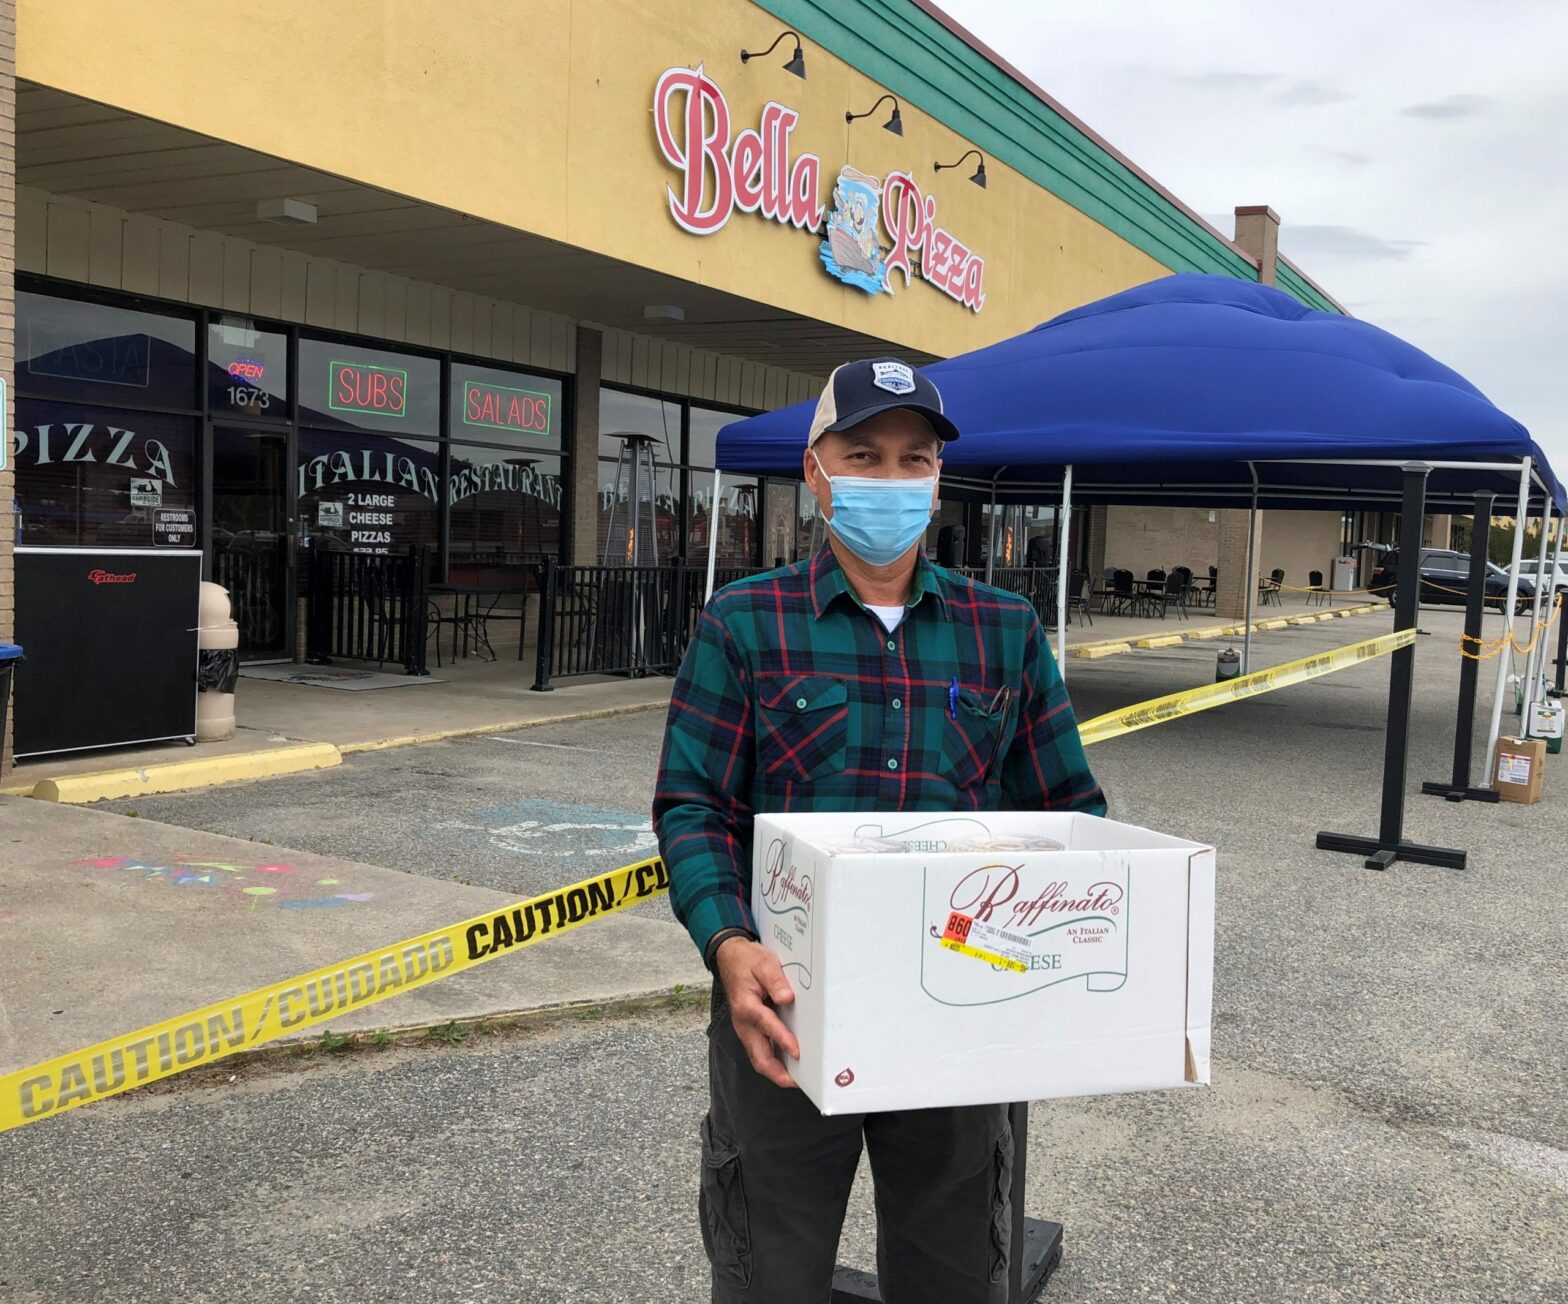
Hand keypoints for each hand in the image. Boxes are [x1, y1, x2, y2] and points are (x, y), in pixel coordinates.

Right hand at [714, 936, 798, 1088]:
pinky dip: (774, 1061)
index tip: (798, 1052)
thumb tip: (787, 998)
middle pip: (759, 1057)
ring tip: (798, 1078)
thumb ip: (775, 980)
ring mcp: (745, 1029)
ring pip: (759, 1057)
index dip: (782, 1040)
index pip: (766, 1026)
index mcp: (746, 1006)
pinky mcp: (750, 1030)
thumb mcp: (763, 963)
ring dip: (777, 1070)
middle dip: (777, 1073)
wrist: (730, 958)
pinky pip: (761, 1050)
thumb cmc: (748, 961)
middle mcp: (743, 1023)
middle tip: (798, 1082)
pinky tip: (790, 1063)